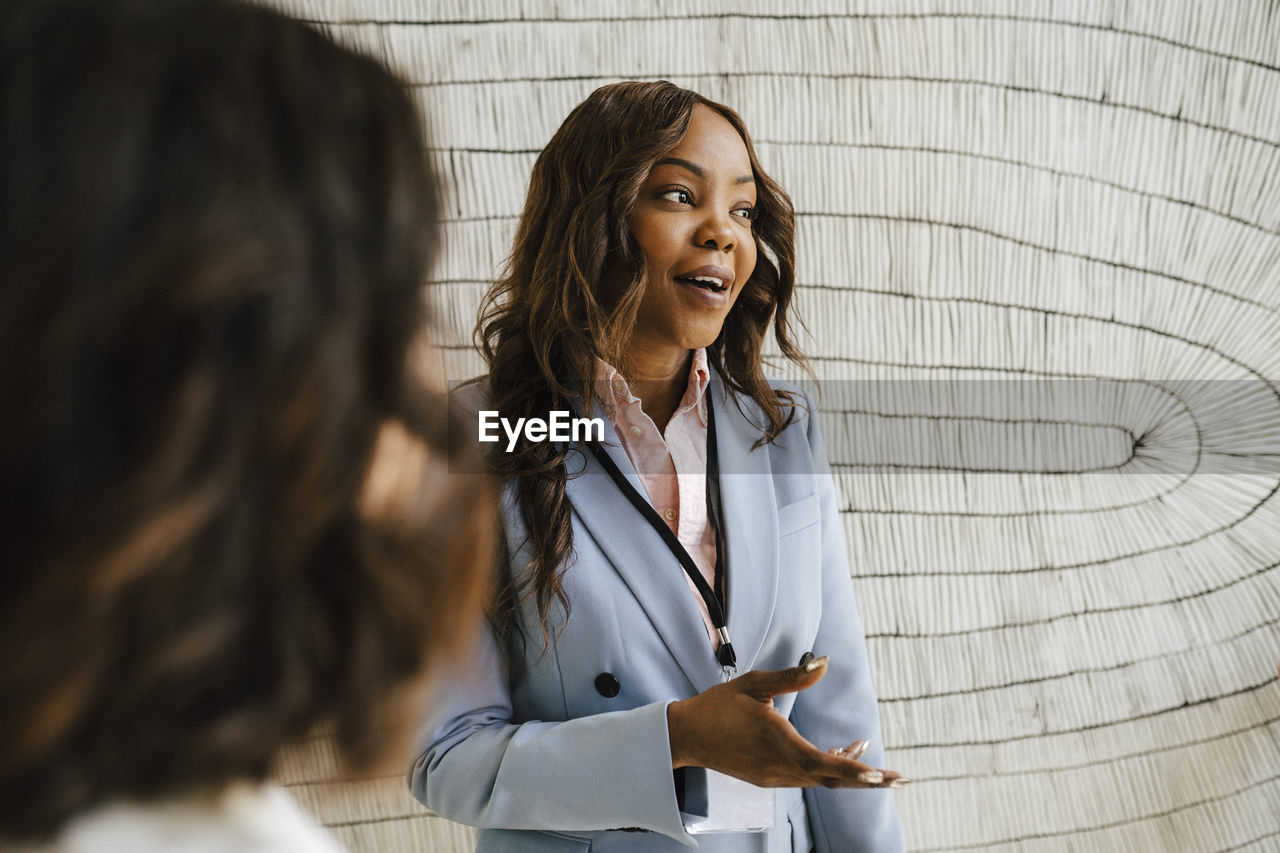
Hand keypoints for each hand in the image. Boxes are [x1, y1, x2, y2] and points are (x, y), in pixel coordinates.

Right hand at [666, 657, 906, 788]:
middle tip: (900, 779)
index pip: (821, 762)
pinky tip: (842, 755)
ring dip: (849, 773)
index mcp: (775, 740)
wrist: (686, 735)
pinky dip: (828, 770)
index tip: (879, 774)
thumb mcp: (755, 683)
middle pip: (829, 779)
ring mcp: (773, 776)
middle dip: (866, 779)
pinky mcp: (768, 778)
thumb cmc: (719, 705)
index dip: (852, 769)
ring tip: (875, 763)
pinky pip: (806, 777)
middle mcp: (777, 766)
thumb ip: (793, 676)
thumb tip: (824, 662)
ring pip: (820, 780)